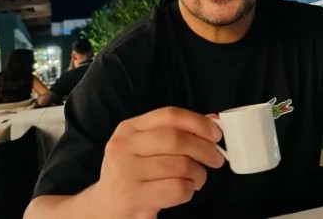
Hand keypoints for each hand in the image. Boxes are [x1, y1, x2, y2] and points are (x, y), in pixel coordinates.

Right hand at [93, 106, 224, 217]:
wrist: (105, 208)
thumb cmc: (135, 173)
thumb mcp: (147, 147)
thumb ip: (177, 131)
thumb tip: (213, 120)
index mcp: (130, 128)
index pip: (169, 115)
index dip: (198, 122)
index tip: (217, 133)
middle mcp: (124, 146)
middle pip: (176, 139)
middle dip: (204, 149)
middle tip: (217, 159)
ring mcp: (126, 172)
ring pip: (180, 165)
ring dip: (199, 173)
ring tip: (198, 178)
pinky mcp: (133, 197)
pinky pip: (176, 188)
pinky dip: (189, 190)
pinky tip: (185, 190)